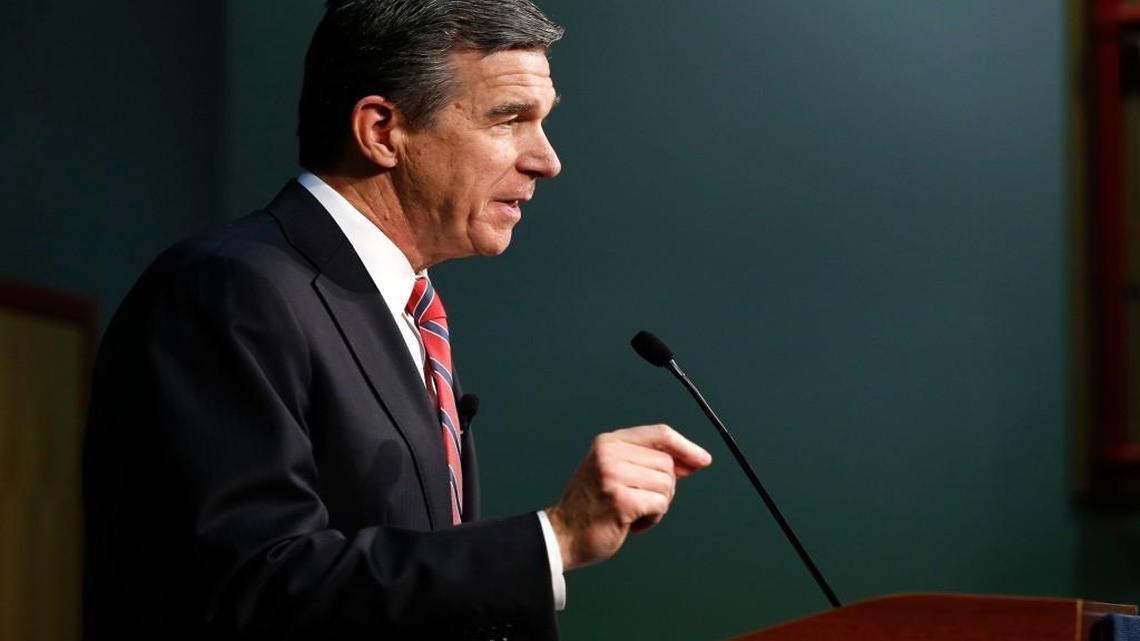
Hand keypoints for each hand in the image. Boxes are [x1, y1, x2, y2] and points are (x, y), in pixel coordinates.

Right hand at [545, 424, 711, 570]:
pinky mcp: (620, 500)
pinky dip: (652, 519)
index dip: (685, 447)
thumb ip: (648, 462)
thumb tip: (693, 460)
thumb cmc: (592, 507)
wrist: (563, 535)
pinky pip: (660, 505)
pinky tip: (631, 523)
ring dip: (657, 505)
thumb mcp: (614, 472)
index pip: (660, 434)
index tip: (702, 460)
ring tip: (632, 512)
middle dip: (663, 487)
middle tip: (638, 501)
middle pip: (667, 463)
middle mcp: (609, 453)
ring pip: (666, 485)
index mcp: (609, 442)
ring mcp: (613, 475)